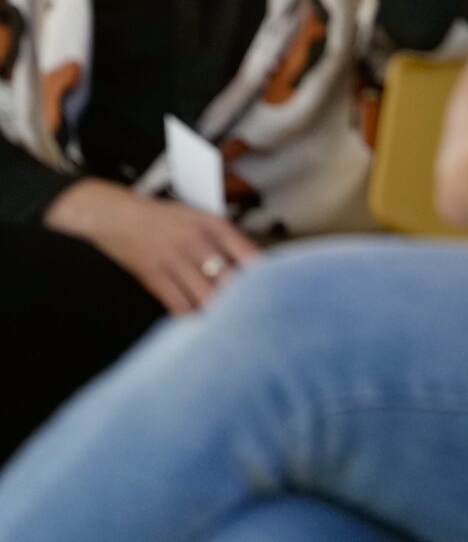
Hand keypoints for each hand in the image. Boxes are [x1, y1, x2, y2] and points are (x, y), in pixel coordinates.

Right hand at [44, 179, 259, 315]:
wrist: (117, 216)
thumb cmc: (163, 218)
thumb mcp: (199, 217)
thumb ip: (225, 239)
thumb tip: (253, 266)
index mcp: (212, 224)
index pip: (248, 253)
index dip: (264, 277)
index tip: (276, 292)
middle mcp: (196, 241)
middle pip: (229, 280)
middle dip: (243, 301)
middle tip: (257, 318)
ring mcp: (174, 260)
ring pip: (206, 297)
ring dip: (219, 314)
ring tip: (231, 325)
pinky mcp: (154, 277)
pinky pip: (180, 306)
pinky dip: (192, 317)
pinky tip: (201, 324)